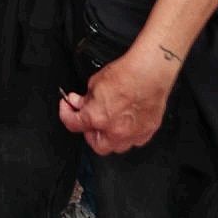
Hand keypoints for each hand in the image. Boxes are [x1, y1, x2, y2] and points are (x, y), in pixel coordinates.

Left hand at [58, 45, 176, 153]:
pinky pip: (134, 140)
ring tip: (108, 122)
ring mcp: (133, 134)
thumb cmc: (127, 74)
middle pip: (97, 145)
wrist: (150, 71)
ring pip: (117, 146)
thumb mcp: (95, 82)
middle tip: (89, 120)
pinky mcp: (148, 131)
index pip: (73, 124)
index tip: (68, 108)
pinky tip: (126, 122)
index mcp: (97, 118)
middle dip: (90, 133)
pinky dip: (128, 134)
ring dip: (110, 137)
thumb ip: (86, 98)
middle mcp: (115, 131)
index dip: (66, 114)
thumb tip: (80, 103)